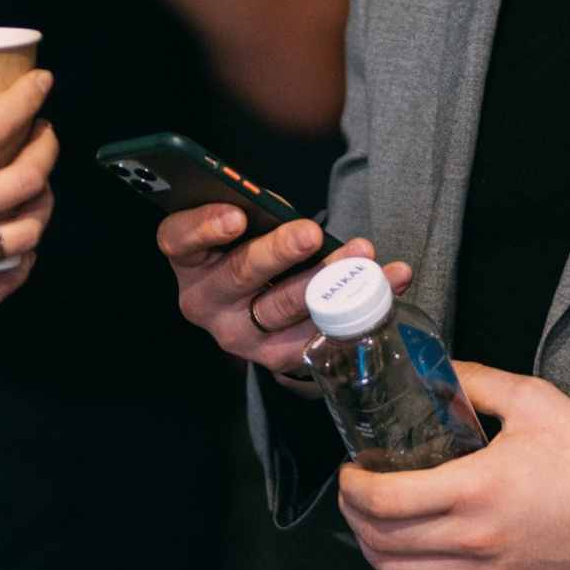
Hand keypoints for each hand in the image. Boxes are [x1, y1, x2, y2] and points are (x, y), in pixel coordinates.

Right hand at [0, 72, 55, 344]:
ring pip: (24, 235)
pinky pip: (1, 285)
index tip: (41, 86)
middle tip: (44, 137)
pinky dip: (21, 266)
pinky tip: (22, 252)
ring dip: (42, 209)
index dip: (24, 102)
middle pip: (23, 181)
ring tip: (40, 193)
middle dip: (46, 151)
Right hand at [156, 208, 413, 378]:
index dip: (205, 227)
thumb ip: (257, 212)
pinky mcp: (275, 358)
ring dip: (328, 280)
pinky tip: (389, 282)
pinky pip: (318, 336)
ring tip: (361, 256)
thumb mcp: (246, 224)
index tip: (237, 216)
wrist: (261, 306)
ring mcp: (238, 335)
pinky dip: (361, 308)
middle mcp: (204, 302)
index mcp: (189, 259)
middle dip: (279, 252)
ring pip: (283, 307)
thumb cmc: (252, 246)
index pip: (180, 240)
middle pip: (240, 274)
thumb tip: (287, 211)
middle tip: (310, 233)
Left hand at [338, 365, 569, 569]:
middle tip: (357, 492)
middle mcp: (475, 539)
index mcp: (477, 488)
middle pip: (381, 541)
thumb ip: (475, 382)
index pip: (385, 500)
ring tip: (374, 525)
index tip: (353, 471)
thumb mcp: (534, 401)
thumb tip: (433, 370)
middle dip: (354, 515)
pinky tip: (402, 564)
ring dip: (372, 551)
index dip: (353, 487)